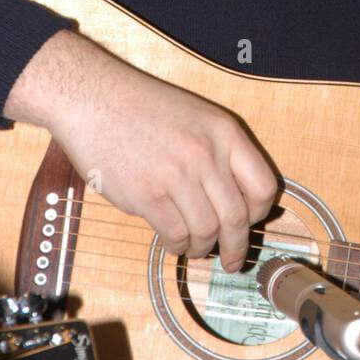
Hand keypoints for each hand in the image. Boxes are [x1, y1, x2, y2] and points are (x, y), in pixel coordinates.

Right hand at [5, 30, 278, 271]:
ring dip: (203, 248)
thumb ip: (220, 152)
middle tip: (233, 261)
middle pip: (237, 217)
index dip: (260, 214)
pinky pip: (176, 234)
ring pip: (207, 231)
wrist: (95, 99)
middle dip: (237, 247)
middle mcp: (207, 155)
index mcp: (226, 133)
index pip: (264, 186)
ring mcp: (177, 175)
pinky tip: (174, 242)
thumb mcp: (198, 117)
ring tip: (196, 249)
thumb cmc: (144, 108)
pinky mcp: (147, 194)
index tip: (251, 223)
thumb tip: (234, 201)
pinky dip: (178, 246)